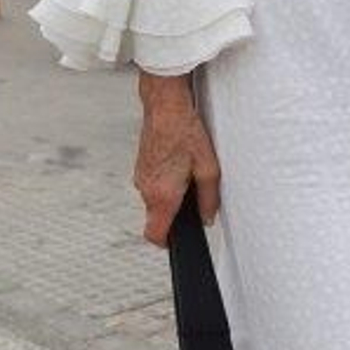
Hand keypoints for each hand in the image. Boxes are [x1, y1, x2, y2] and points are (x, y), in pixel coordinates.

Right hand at [134, 78, 220, 245]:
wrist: (165, 106)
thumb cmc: (184, 131)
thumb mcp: (208, 168)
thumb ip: (209, 199)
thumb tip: (207, 217)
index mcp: (161, 195)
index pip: (154, 235)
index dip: (167, 243)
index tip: (179, 241)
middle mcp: (145, 189)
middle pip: (157, 217)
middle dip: (176, 212)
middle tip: (194, 195)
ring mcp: (140, 176)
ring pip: (155, 199)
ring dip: (171, 194)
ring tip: (187, 172)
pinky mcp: (141, 165)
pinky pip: (152, 183)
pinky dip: (165, 180)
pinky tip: (178, 162)